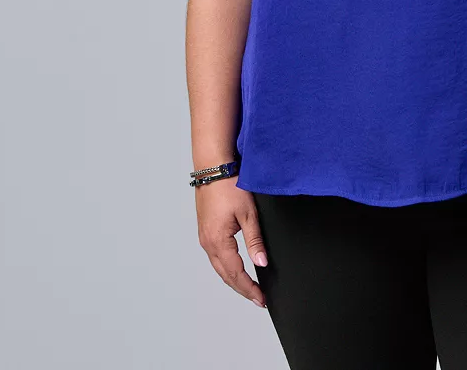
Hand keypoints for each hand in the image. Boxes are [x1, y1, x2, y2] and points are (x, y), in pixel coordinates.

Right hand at [195, 176, 269, 307]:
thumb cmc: (230, 185)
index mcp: (218, 241)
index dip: (249, 289)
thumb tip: (261, 263)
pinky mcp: (205, 230)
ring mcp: (204, 237)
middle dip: (242, 288)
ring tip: (249, 287)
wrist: (213, 167)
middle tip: (258, 299)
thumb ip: (255, 240)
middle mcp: (207, 243)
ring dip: (233, 279)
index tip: (261, 300)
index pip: (235, 274)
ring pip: (219, 267)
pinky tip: (235, 268)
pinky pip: (215, 256)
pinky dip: (227, 267)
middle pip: (225, 275)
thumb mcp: (248, 213)